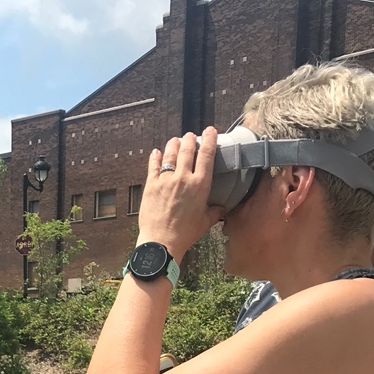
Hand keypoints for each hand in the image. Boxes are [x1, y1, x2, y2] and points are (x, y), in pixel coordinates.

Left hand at [136, 129, 224, 259]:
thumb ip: (214, 211)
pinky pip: (153, 166)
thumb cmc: (185, 234)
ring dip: (174, 144)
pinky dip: (156, 157)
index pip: (206, 155)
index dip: (209, 139)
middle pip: (187, 149)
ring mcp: (166, 180)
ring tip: (176, 140)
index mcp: (200, 185)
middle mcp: (183, 178)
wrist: (161, 242)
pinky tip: (157, 152)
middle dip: (190, 138)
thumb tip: (222, 208)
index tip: (210, 131)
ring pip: (170, 153)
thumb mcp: (205, 222)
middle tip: (191, 136)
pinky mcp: (151, 185)